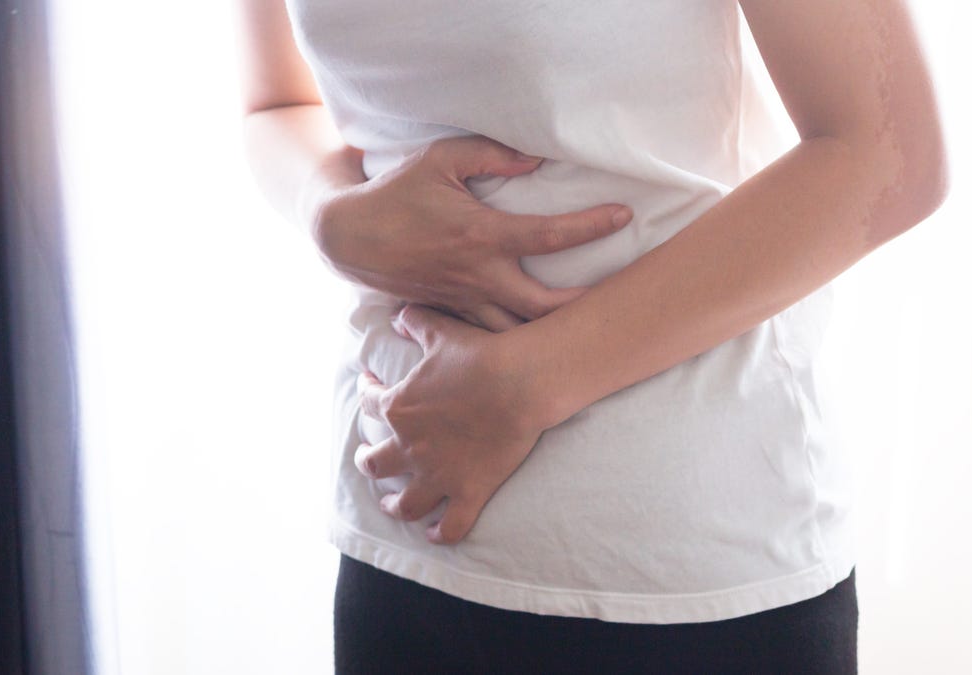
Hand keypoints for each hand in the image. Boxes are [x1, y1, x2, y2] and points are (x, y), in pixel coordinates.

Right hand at [313, 135, 631, 331]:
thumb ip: (491, 154)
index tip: (624, 216)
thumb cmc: (395, 192)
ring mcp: (465, 301)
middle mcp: (479, 276)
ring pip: (520, 333)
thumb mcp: (439, 160)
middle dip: (586, 309)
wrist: (347, 237)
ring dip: (555, 333)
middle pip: (546, 308)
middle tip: (619, 299)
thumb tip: (536, 160)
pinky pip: (493, 335)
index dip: (592, 226)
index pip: (550, 235)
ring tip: (588, 326)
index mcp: (482, 235)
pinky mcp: (453, 313)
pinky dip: (520, 340)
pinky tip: (543, 340)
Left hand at [355, 303, 545, 543]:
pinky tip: (434, 535)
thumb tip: (398, 314)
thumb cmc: (480, 355)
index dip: (367, 394)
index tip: (369, 388)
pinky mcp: (469, 492)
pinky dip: (439, 534)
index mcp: (398, 408)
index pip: (369, 404)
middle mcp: (411, 447)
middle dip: (368, 462)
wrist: (519, 383)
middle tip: (369, 459)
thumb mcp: (440, 331)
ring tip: (390, 505)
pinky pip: (450, 526)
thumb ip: (415, 321)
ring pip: (405, 503)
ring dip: (393, 505)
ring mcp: (438, 475)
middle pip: (375, 463)